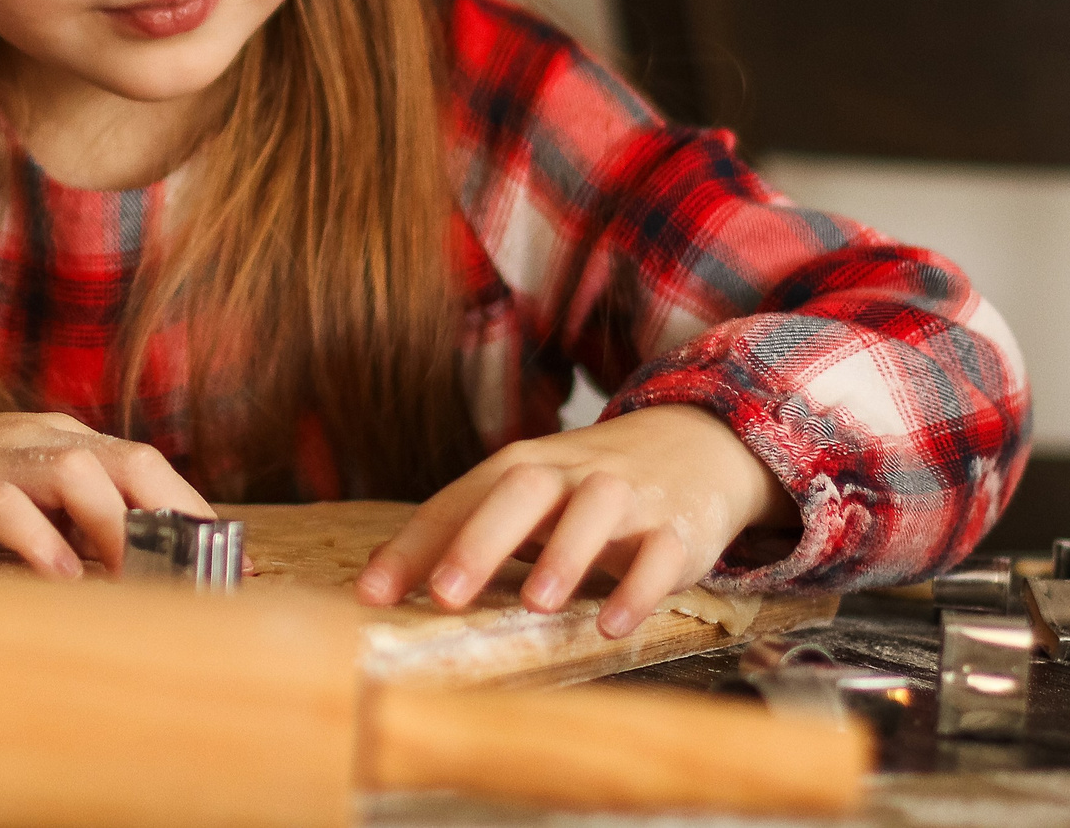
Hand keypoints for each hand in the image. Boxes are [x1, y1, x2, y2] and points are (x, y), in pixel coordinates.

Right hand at [0, 403, 213, 576]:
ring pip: (77, 472)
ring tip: (140, 581)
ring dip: (116, 528)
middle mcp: (40, 441)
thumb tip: (135, 582)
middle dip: (176, 517)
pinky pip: (3, 505)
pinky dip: (38, 540)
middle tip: (204, 576)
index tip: (237, 566)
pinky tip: (59, 578)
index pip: (150, 469)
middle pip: (131, 461)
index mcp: (66, 443)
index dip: (198, 515)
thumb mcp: (16, 504)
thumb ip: (69, 530)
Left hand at [354, 405, 795, 637]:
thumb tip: (378, 576)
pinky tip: (613, 625)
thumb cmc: (587, 485)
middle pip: (523, 489)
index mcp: (523, 467)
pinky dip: (640, 588)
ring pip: (597, 511)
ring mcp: (629, 497)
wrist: (697, 445)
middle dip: (482, 539)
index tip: (372, 595)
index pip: (459, 501)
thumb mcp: (527, 494)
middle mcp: (571, 474)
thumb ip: (465, 529)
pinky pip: (662, 553)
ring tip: (535, 605)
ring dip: (566, 554)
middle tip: (445, 594)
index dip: (414, 547)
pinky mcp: (678, 528)